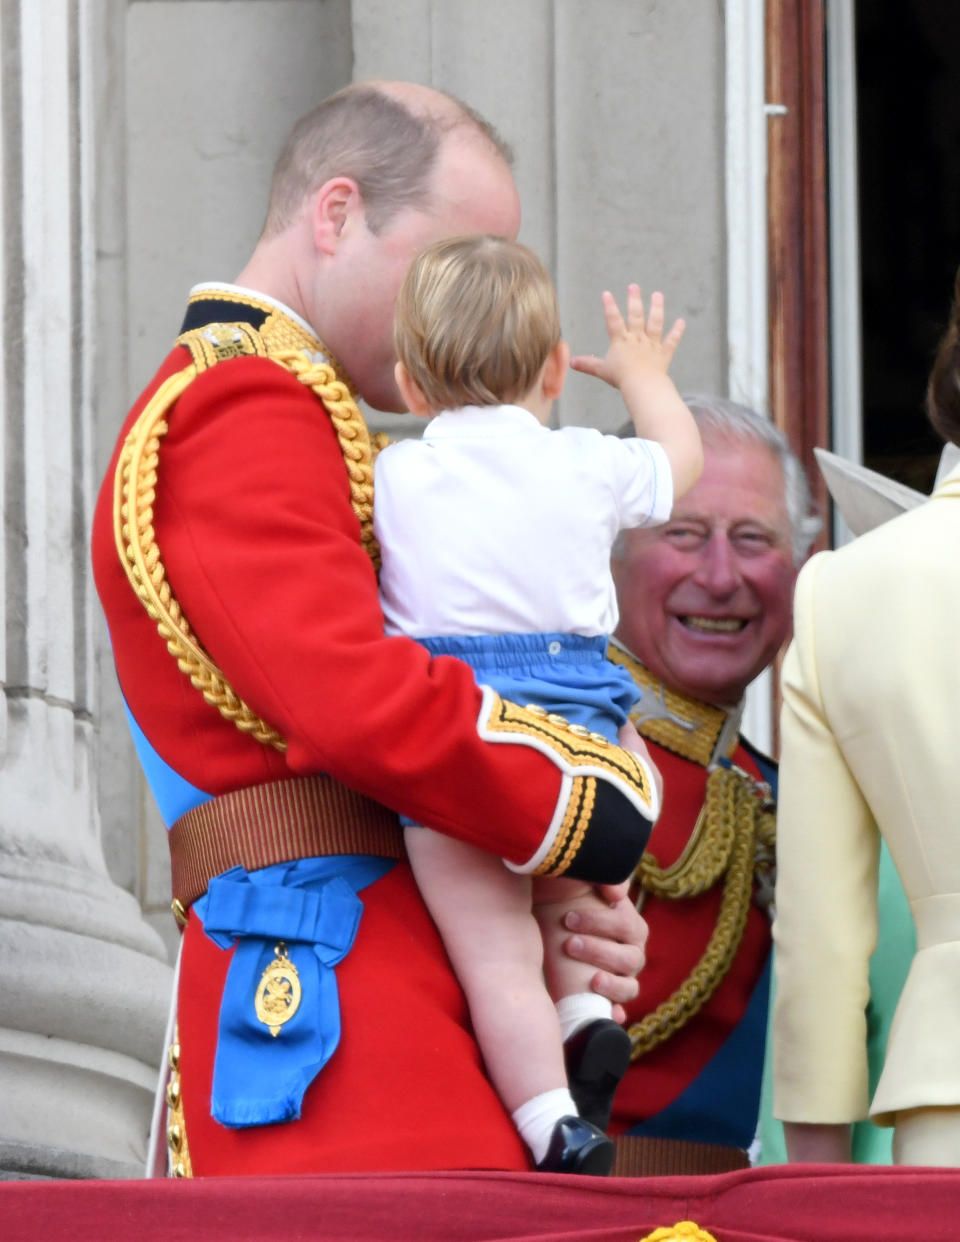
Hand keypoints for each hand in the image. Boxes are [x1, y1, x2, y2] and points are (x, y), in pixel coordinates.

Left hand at [560, 886, 647, 1021]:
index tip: (568, 919)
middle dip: (599, 952)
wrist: (542, 920)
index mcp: (628, 924)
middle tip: (569, 944)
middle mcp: (629, 952)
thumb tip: (617, 894)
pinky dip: (614, 1017)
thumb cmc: (561, 898)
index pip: (626, 926)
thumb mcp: (576, 880)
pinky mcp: (606, 999)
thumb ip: (600, 877)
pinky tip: (607, 1018)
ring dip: (612, 985)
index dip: (601, 923)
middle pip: (629, 958)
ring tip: (593, 981)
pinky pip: (617, 1014)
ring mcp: (621, 978)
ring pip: (629, 988)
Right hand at [570, 284, 684, 390]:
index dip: (609, 307)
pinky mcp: (664, 353)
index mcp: (621, 341)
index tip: (607, 293)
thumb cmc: (621, 378)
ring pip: (655, 323)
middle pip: (636, 316)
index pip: (613, 320)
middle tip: (634, 286)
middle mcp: (637, 339)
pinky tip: (682, 322)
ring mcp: (652, 345)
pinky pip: (671, 341)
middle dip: (634, 300)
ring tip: (657, 295)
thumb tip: (571, 363)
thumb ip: (588, 365)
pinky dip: (677, 331)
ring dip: (657, 308)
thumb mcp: (602, 370)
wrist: (642, 384)